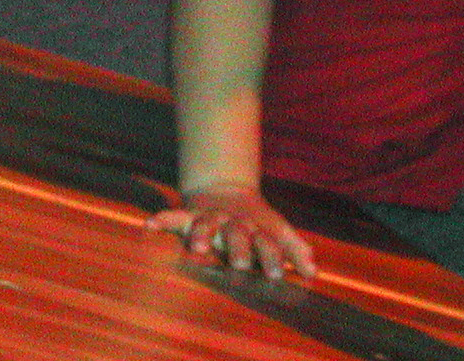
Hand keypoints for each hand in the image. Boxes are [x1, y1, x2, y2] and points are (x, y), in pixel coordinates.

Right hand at [147, 184, 317, 281]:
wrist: (227, 188)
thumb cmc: (256, 222)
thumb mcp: (277, 231)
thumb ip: (295, 250)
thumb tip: (315, 271)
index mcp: (257, 228)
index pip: (267, 243)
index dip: (272, 258)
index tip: (276, 276)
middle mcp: (234, 223)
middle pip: (238, 234)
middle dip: (239, 248)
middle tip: (241, 264)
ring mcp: (212, 218)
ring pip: (206, 225)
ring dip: (201, 236)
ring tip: (197, 249)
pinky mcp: (191, 214)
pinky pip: (174, 216)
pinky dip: (162, 219)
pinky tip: (149, 226)